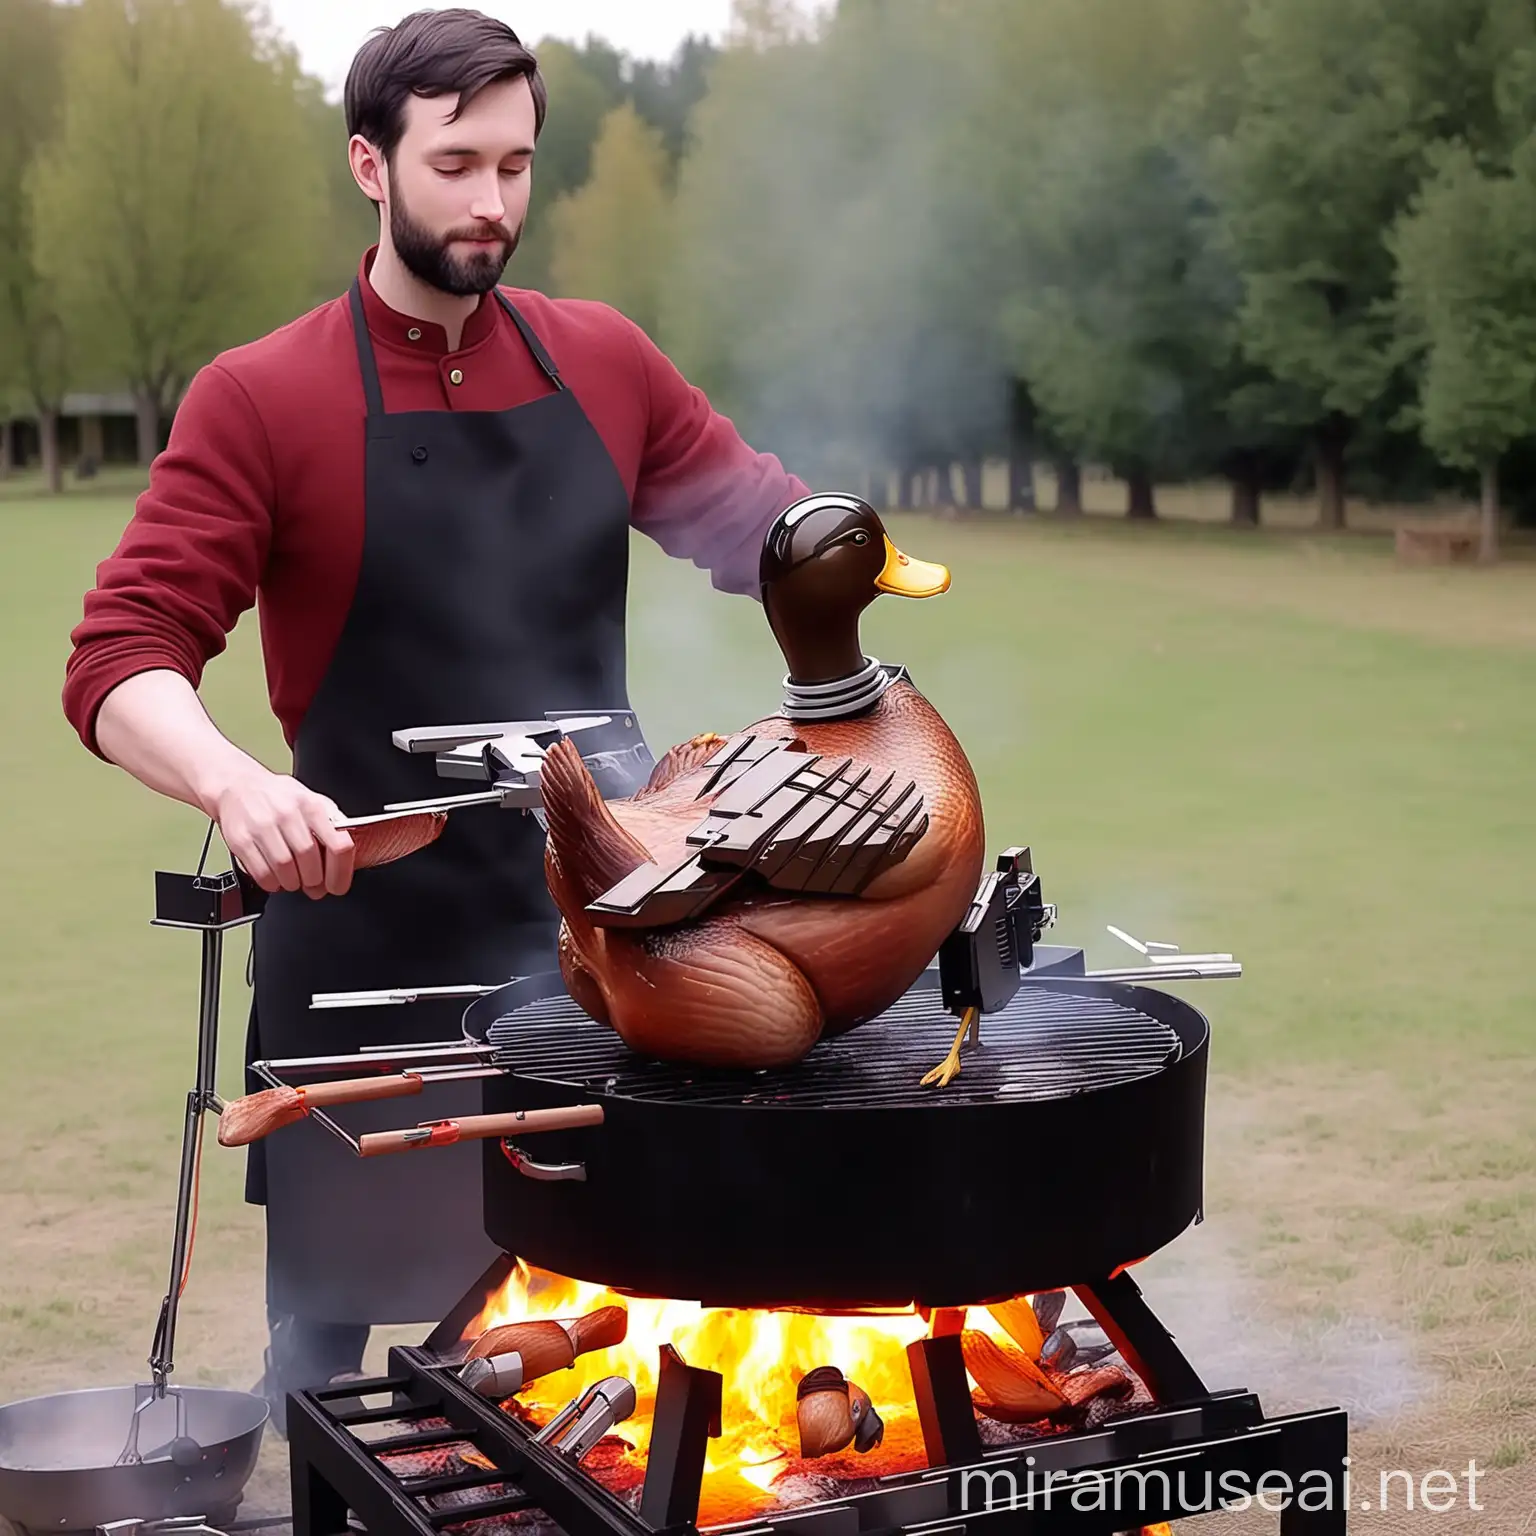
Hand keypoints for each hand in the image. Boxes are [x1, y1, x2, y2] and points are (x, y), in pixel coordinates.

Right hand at [208, 767, 354, 898]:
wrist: (237, 785)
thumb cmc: (279, 797)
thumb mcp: (312, 801)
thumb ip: (331, 826)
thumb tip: (348, 857)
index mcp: (312, 805)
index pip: (338, 844)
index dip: (341, 872)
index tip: (337, 885)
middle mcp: (288, 813)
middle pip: (310, 861)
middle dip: (314, 881)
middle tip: (313, 885)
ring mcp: (262, 826)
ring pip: (285, 869)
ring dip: (293, 883)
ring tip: (294, 880)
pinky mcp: (241, 839)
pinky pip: (261, 873)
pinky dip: (272, 883)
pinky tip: (275, 878)